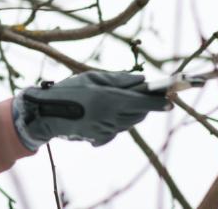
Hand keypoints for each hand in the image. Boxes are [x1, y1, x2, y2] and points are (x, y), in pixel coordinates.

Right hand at [12, 71, 169, 149]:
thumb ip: (119, 79)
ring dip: (129, 112)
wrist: (46, 113)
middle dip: (143, 105)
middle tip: (138, 94)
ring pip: (129, 122)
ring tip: (112, 101)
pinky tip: (100, 113)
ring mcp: (106, 130)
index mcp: (110, 99)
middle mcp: (111, 117)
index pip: (143, 102)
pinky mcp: (100, 138)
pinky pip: (116, 129)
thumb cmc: (68, 90)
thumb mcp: (92, 78)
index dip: (159, 102)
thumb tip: (142, 80)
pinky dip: (116, 121)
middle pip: (139, 113)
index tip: (171, 101)